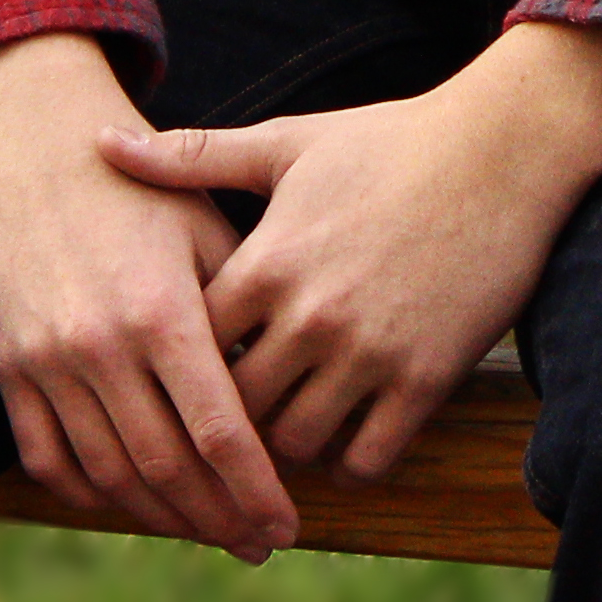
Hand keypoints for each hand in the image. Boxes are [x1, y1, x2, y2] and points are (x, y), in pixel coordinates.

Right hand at [0, 33, 298, 560]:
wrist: (29, 140)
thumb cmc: (133, 182)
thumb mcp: (201, 225)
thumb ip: (238, 310)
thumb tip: (278, 391)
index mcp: (161, 311)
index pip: (219, 433)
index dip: (257, 492)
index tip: (287, 527)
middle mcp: (101, 346)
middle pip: (168, 469)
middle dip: (220, 519)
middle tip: (257, 544)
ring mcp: (47, 360)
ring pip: (110, 475)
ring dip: (162, 518)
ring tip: (204, 531)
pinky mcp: (8, 363)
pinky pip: (47, 457)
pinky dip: (89, 492)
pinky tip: (126, 500)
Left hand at [99, 22, 601, 484]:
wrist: (498, 153)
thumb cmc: (384, 143)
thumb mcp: (284, 144)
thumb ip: (192, 157)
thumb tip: (103, 144)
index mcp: (269, 260)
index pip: (191, 345)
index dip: (179, 359)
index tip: (182, 359)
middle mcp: (312, 315)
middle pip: (235, 407)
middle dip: (224, 414)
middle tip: (226, 414)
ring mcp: (370, 354)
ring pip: (297, 442)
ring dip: (285, 441)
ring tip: (281, 423)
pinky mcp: (427, 381)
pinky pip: (368, 458)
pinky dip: (348, 458)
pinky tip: (343, 432)